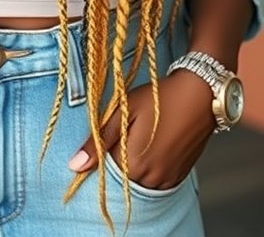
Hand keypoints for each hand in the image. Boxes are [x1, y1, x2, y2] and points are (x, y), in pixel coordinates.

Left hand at [68, 70, 214, 189]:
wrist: (201, 94)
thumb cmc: (159, 97)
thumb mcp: (124, 110)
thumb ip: (99, 140)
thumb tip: (74, 166)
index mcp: (132, 164)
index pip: (103, 170)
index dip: (102, 151)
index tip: (110, 132)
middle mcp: (150, 179)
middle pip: (121, 176)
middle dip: (117, 155)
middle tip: (129, 127)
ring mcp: (167, 180)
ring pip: (138, 179)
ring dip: (134, 161)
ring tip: (144, 131)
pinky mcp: (179, 177)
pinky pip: (156, 179)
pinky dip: (150, 164)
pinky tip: (155, 141)